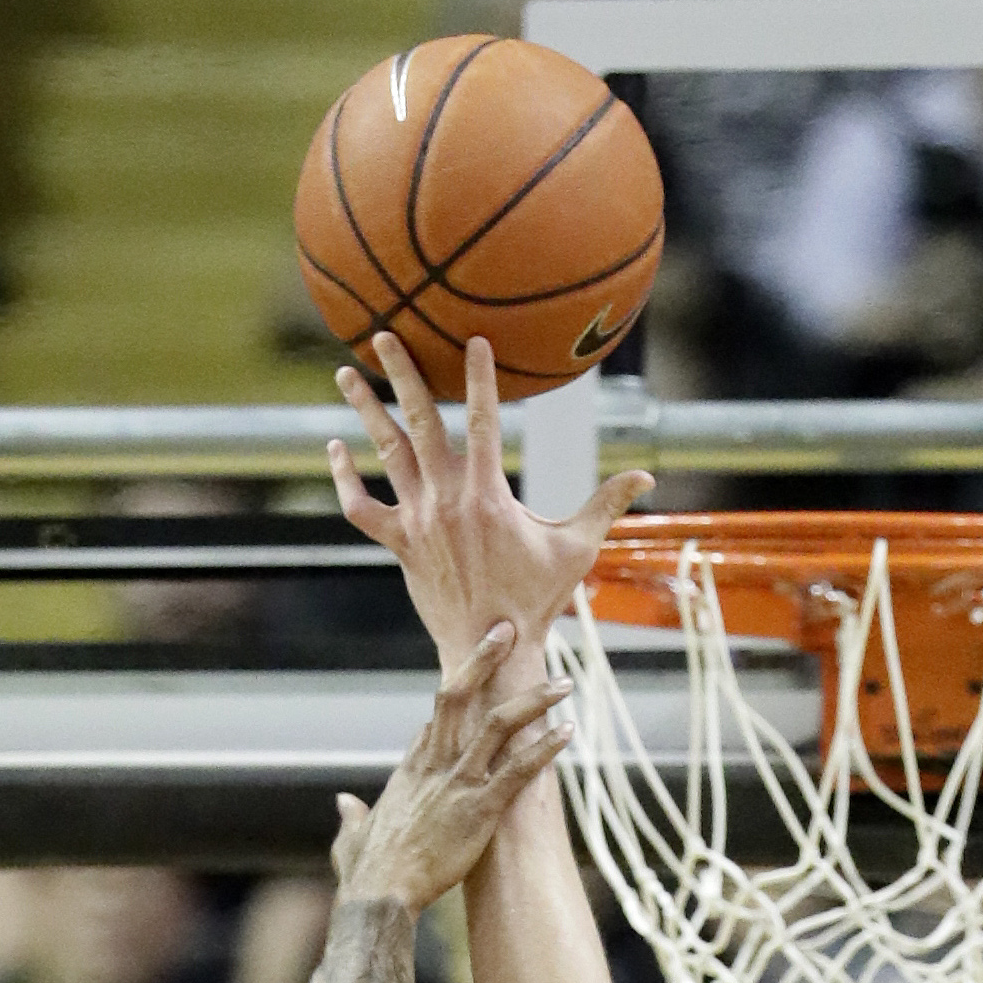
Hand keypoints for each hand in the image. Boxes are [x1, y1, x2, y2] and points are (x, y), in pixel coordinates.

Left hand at [329, 332, 652, 681]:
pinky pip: (361, 508)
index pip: (482, 420)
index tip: (473, 340)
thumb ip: (607, 504)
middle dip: (403, 374)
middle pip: (420, 422)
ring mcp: (417, 522)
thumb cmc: (536, 600)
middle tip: (384, 333)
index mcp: (488, 496)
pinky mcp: (399, 545)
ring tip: (345, 373)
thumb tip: (648, 479)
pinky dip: (345, 479)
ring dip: (366, 410)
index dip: (479, 378)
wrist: (490, 649)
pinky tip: (335, 450)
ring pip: (385, 454)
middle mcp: (446, 501)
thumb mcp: (576, 548)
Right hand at [333, 618, 575, 916]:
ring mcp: (457, 783)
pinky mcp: (480, 808)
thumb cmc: (365, 874)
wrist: (379, 896)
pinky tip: (568, 732)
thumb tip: (343, 803)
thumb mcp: (350, 838)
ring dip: (534, 700)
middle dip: (483, 660)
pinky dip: (545, 749)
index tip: (476, 673)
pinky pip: (519, 769)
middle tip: (507, 631)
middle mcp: (433, 765)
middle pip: (458, 696)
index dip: (457, 693)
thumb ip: (351, 817)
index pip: (435, 721)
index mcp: (408, 770)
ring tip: (564, 682)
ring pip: (498, 724)